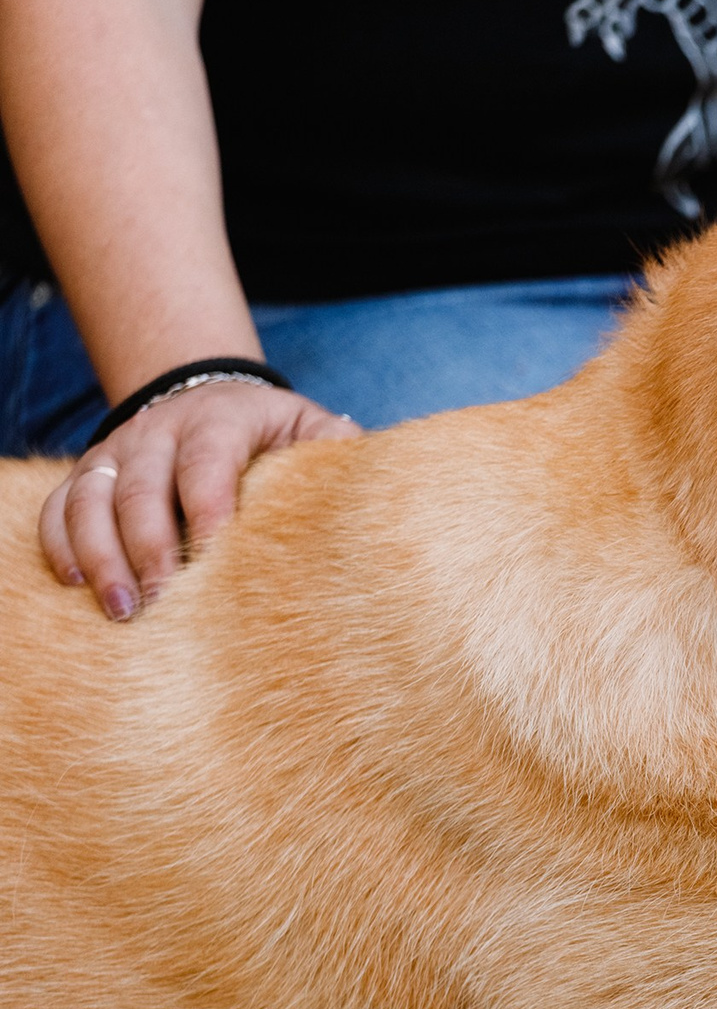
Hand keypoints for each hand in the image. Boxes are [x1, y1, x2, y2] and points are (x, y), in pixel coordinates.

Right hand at [38, 381, 355, 618]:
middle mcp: (159, 430)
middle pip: (140, 486)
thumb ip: (333, 449)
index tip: (215, 554)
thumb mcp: (310, 428)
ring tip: (122, 608)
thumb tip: (364, 484)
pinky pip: (59, 507)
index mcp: (221, 418)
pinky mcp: (87, 475)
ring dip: (101, 554)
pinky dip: (60, 544)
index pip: (208, 459)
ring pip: (90, 498)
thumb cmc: (274, 433)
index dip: (208, 505)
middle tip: (164, 602)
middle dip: (148, 546)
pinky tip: (78, 585)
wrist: (213, 400)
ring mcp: (116, 451)